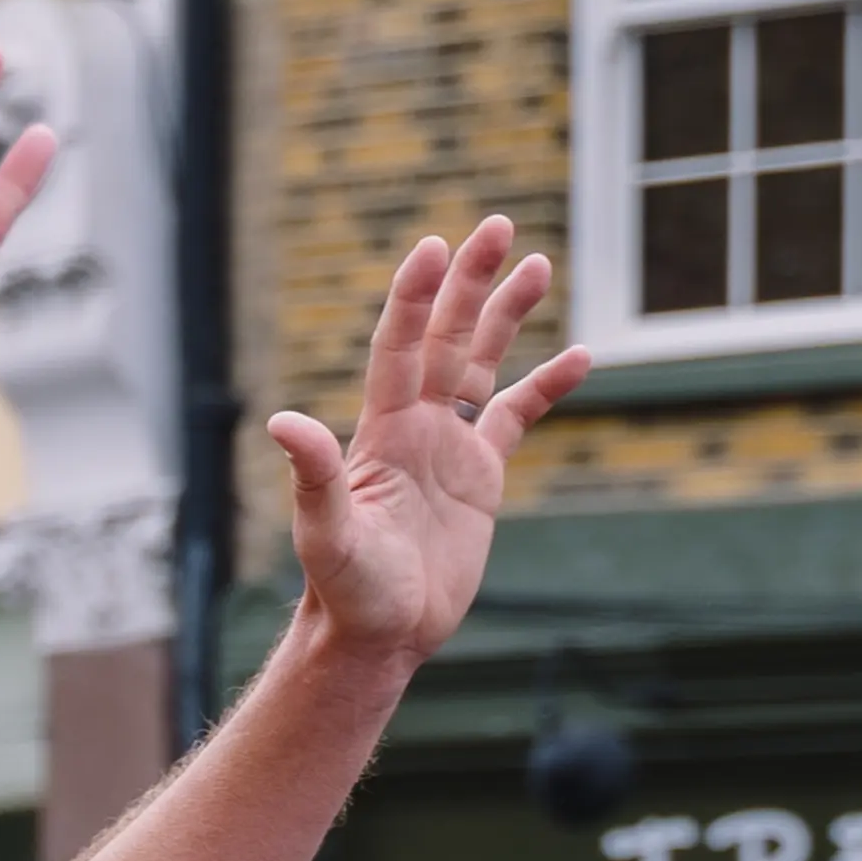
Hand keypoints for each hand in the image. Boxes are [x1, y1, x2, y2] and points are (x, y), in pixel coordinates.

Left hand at [269, 218, 591, 668]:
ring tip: (536, 263)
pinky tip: (579, 357)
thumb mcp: (327, 535)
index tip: (433, 248)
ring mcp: (448, 449)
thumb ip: (314, 477)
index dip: (414, 300)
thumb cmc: (345, 592)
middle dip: (468, 283)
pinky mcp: (479, 478)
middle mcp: (414, 429)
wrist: (376, 636)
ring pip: (482, 365)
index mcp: (381, 434)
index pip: (399, 349)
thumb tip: (282, 423)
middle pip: (446, 339)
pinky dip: (546, 387)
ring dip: (505, 316)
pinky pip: (516, 417)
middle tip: (495, 224)